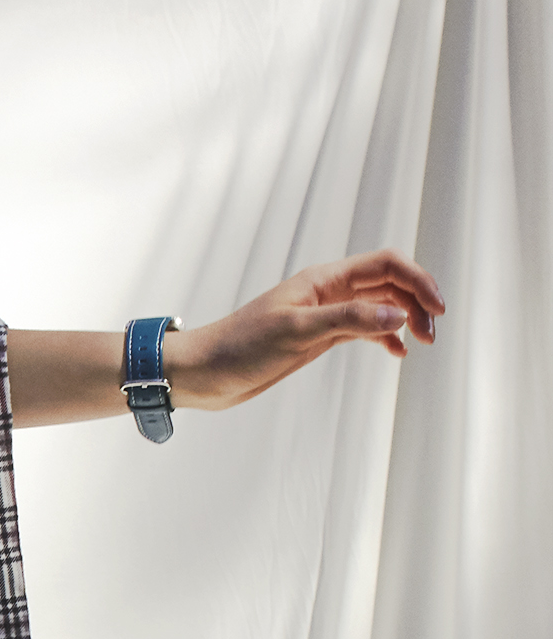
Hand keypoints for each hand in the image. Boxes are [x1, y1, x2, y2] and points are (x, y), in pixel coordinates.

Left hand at [169, 249, 444, 409]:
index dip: (417, 280)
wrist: (202, 373)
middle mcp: (327, 292)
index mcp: (323, 280)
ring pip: (378, 307)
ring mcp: (323, 315)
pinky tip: (397, 352)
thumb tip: (397, 315)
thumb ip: (346, 321)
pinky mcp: (316, 338)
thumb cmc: (238, 348)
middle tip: (431, 334)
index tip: (437, 309)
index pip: (385, 265)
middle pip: (388, 284)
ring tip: (421, 344)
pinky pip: (361, 330)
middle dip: (416, 302)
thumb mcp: (295, 332)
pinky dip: (383, 337)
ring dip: (404, 320)